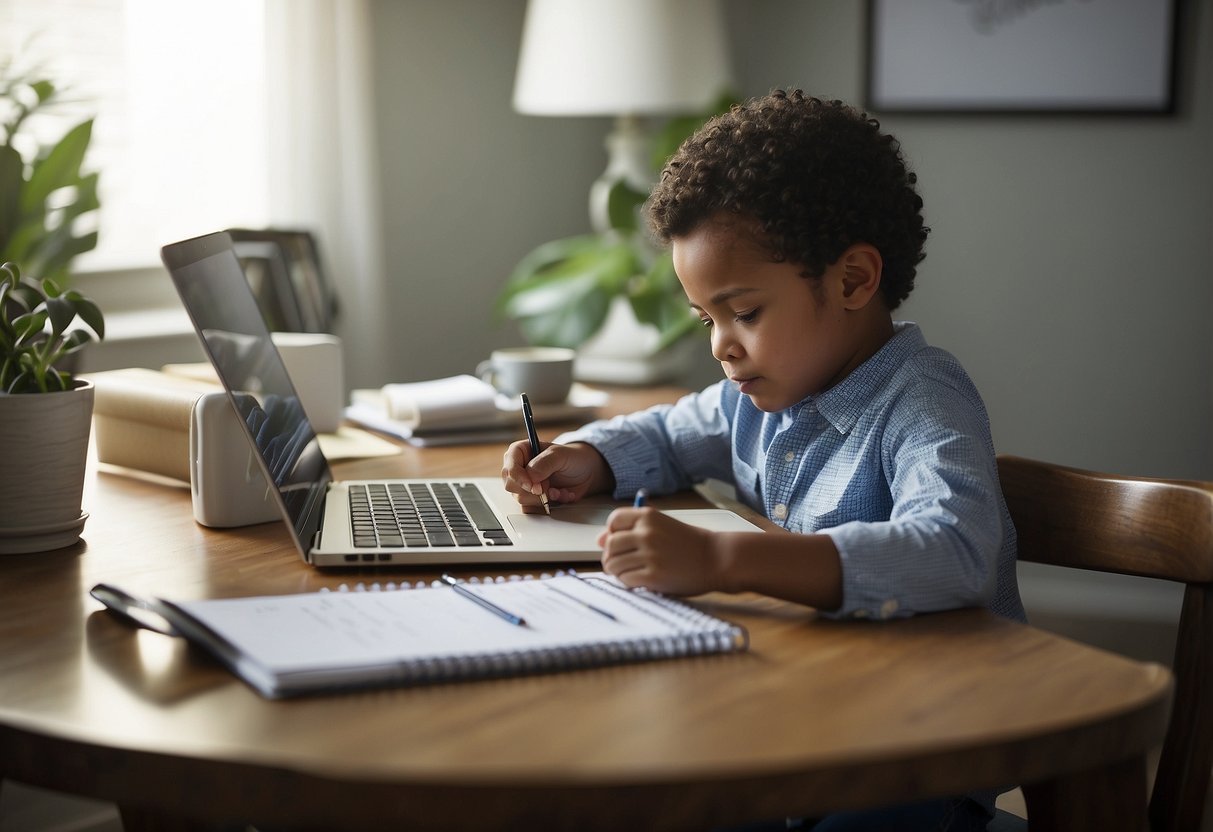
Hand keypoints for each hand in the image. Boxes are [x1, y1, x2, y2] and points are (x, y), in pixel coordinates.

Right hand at [501, 440, 611, 512]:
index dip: (519, 478)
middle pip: (510, 486)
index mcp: (520, 452)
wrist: (586, 472)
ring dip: (542, 498)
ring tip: (558, 490)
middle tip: (548, 487)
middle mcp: (519, 469)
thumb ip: (544, 463)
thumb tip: (530, 476)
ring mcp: (525, 485)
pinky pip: (532, 508)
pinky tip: (559, 495)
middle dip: (532, 490)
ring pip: (521, 499)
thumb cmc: (572, 458)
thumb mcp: (561, 454)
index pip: (509, 466)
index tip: (533, 486)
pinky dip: (547, 505)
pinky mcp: (532, 498)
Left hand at [598, 507, 720, 595]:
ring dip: (617, 571)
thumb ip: (631, 530)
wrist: (716, 559)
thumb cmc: (688, 544)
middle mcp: (647, 533)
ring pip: (614, 564)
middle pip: (609, 544)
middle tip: (621, 563)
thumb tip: (599, 539)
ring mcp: (650, 555)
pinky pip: (625, 580)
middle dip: (610, 556)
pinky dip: (628, 583)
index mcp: (648, 517)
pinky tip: (639, 581)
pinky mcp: (653, 576)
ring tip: (630, 573)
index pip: (613, 521)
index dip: (611, 533)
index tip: (619, 542)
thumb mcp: (661, 527)